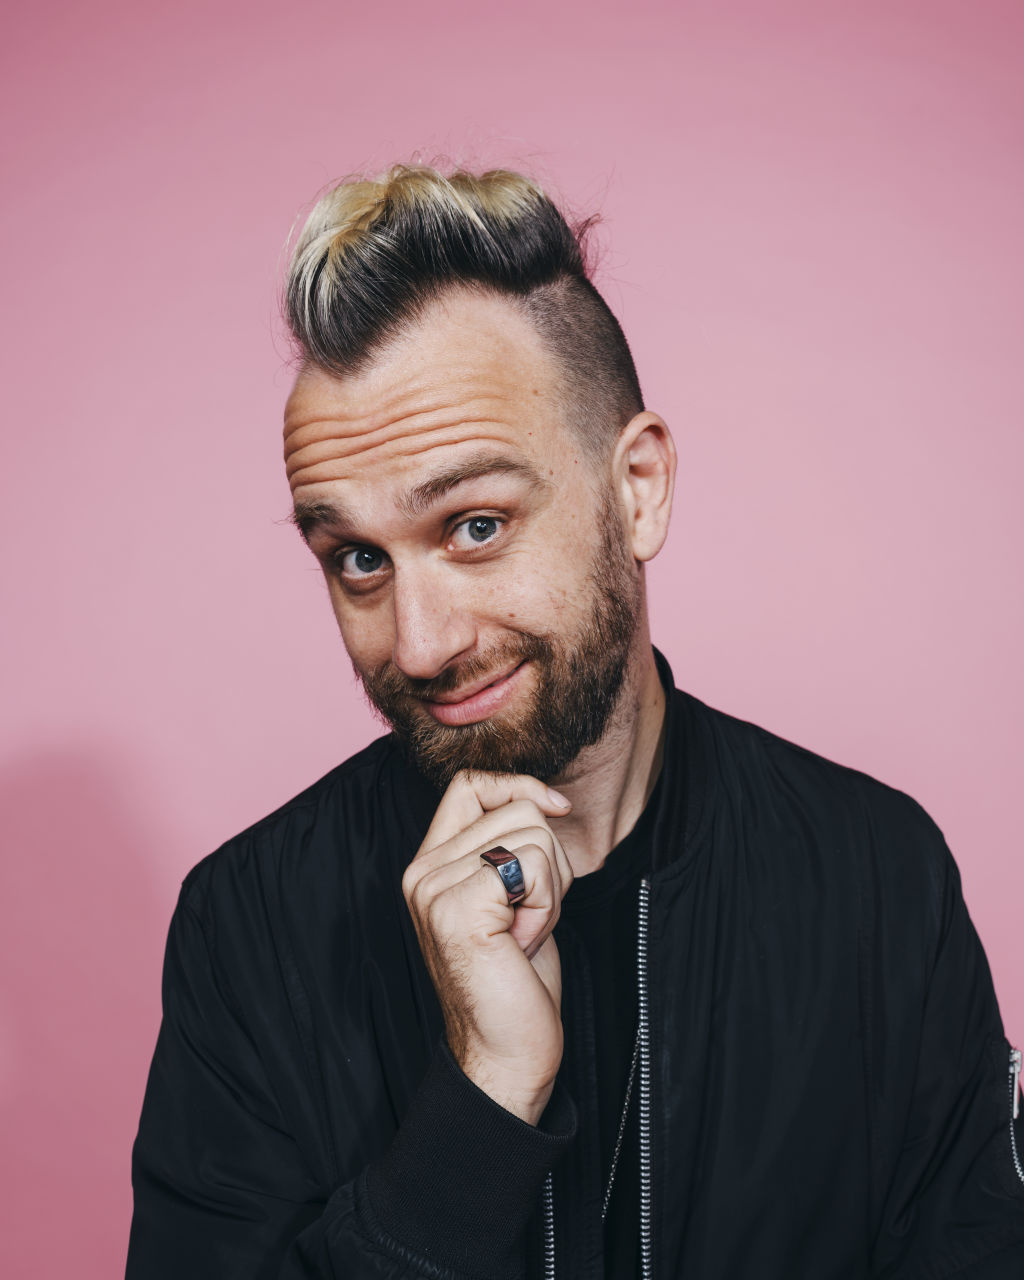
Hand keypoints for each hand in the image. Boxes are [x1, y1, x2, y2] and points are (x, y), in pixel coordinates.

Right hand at [402, 771, 573, 1124]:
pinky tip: (523, 942)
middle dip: (548, 862)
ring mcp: (434, 888)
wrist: (506, 1052)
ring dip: (550, 886)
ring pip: (531, 832)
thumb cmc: (516, 979)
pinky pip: (531, 864)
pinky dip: (546, 903)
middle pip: (518, 807)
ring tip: (524, 932)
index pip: (470, 784)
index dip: (519, 786)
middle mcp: (422, 871)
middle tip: (527, 918)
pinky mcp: (458, 907)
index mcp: (429, 864)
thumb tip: (545, 798)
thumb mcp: (510, 896)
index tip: (556, 809)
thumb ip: (508, 847)